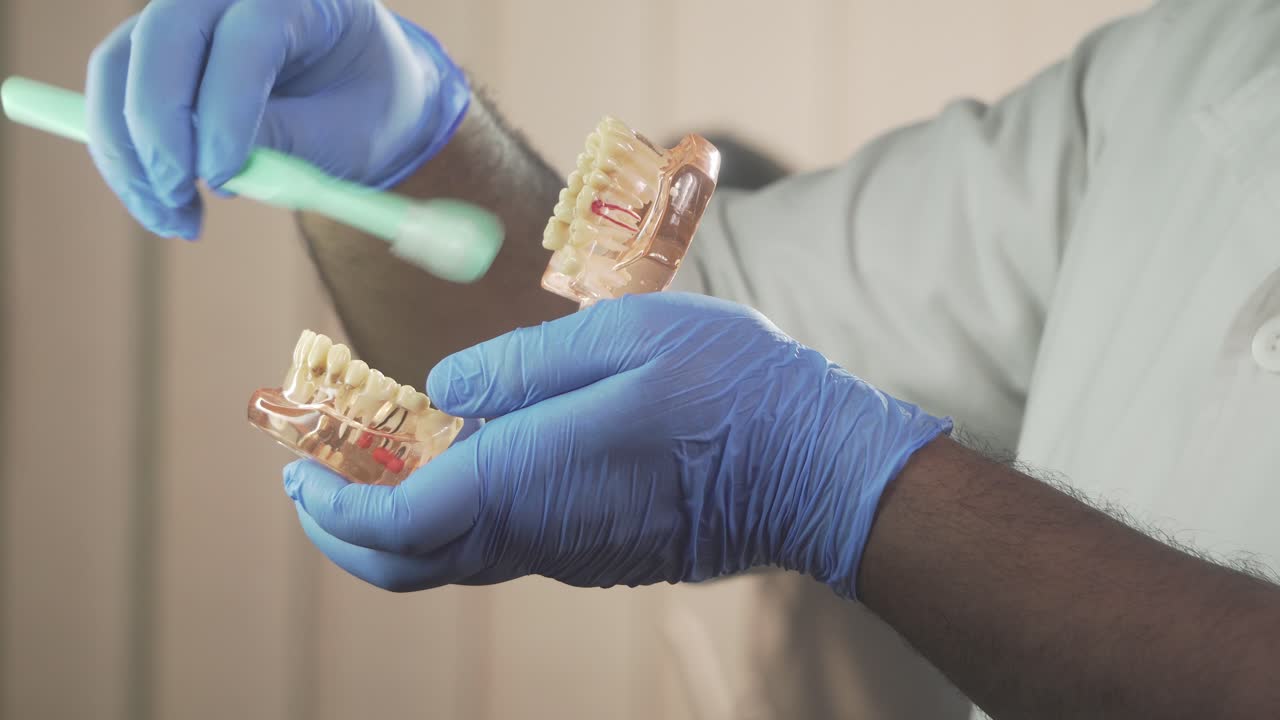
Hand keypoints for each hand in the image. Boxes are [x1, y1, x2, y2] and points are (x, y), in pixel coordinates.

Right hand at [85, 0, 468, 238]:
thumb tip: (210, 167)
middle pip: (164, 37)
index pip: (247, 38)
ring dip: (130, 150)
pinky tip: (161, 203)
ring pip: (120, 65)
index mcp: (299, 0)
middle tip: (178, 196)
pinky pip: (115, 92)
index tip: (220, 176)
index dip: (225, 107)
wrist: (366, 94)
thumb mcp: (348, 134)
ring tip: (172, 218)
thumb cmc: (366, 109)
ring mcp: (184, 16)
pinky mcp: (154, 50)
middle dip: (159, 126)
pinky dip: (126, 154)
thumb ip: (286, 140)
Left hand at [284, 293, 950, 595]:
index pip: (394, 521)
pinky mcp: (599, 552)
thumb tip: (439, 394)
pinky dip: (458, 513)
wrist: (815, 466)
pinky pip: (505, 544)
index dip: (331, 503)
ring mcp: (571, 552)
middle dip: (346, 527)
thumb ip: (518, 368)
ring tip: (382, 453)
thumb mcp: (619, 337)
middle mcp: (538, 532)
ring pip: (455, 555)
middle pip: (411, 561)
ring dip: (400, 517)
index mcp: (528, 478)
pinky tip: (469, 456)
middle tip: (315, 477)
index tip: (294, 468)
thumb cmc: (726, 386)